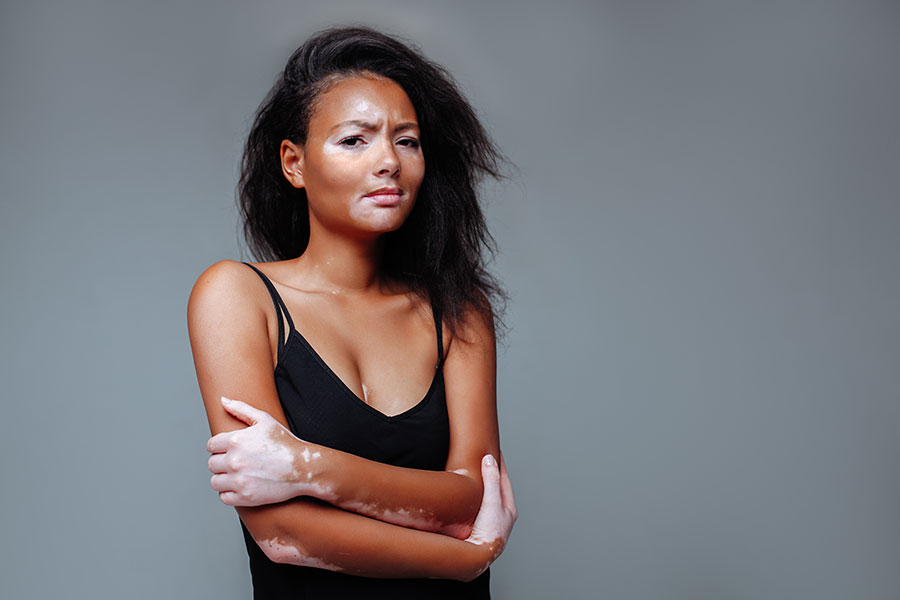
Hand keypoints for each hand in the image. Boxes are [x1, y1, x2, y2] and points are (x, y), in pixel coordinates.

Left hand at [206, 397, 324, 505]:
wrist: (304, 468)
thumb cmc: (285, 442)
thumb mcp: (265, 420)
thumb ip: (241, 408)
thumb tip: (222, 400)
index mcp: (236, 440)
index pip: (211, 445)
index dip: (221, 447)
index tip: (232, 449)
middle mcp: (234, 460)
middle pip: (211, 463)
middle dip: (222, 462)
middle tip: (238, 462)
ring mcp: (239, 480)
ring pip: (215, 481)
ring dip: (224, 479)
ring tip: (239, 475)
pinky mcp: (245, 497)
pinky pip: (224, 497)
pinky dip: (230, 493)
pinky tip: (243, 486)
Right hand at [465, 453, 517, 571]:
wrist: (476, 557)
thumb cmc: (489, 534)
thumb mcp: (492, 502)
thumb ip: (491, 480)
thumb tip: (489, 460)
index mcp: (508, 509)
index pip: (504, 479)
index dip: (499, 464)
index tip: (495, 450)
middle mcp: (500, 515)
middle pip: (495, 488)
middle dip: (489, 474)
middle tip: (482, 459)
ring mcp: (488, 522)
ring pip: (485, 499)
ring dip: (479, 487)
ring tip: (471, 475)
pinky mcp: (477, 528)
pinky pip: (474, 508)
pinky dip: (470, 499)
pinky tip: (462, 498)